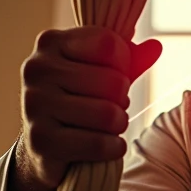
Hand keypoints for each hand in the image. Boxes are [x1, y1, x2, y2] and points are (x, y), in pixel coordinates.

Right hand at [18, 26, 161, 190]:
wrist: (45, 145)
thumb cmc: (79, 99)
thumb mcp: (101, 72)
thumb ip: (128, 59)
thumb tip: (155, 48)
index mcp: (51, 42)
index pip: (109, 43)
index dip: (124, 63)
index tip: (116, 74)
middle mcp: (37, 68)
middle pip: (113, 82)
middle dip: (121, 99)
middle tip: (109, 106)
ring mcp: (35, 104)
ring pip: (108, 115)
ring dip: (118, 125)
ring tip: (107, 126)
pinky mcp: (41, 140)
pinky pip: (99, 143)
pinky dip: (113, 148)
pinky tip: (106, 145)